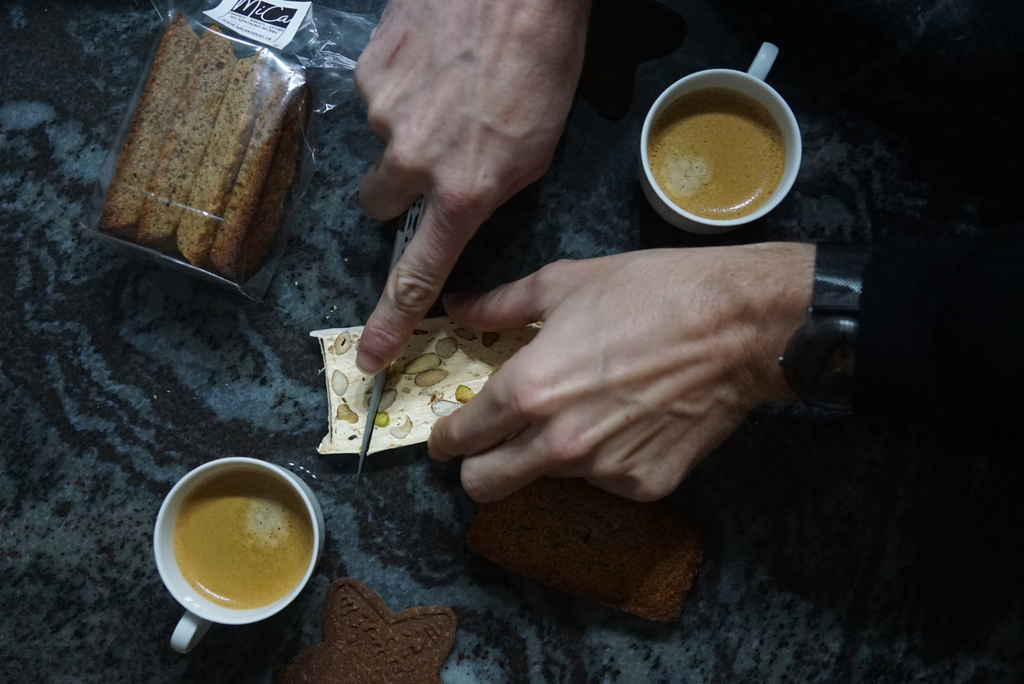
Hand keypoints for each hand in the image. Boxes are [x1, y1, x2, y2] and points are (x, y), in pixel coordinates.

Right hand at [353, 0, 591, 373]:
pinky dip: (402, 84)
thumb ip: (491, 189)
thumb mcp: (538, 148)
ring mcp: (383, 114)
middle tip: (434, 152)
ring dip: (409, 125)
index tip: (370, 355)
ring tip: (450, 83)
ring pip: (383, 141)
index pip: (417, 274)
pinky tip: (435, 57)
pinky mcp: (368, 70)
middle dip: (400, 186)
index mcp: (463, 191)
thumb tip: (460, 201)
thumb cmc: (544, 64)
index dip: (391, 321)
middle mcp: (411, 161)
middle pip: (378, 203)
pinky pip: (378, 94)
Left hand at [427, 243, 814, 501]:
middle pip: (484, 486)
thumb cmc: (651, 292)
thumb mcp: (566, 282)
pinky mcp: (644, 486)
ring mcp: (603, 472)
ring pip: (547, 480)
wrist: (740, 325)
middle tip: (495, 440)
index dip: (445, 437)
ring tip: (588, 410)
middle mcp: (557, 443)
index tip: (449, 433)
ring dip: (549, 455)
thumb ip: (501, 305)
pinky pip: (604, 482)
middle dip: (478, 466)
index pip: (460, 438)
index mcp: (527, 391)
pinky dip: (605, 459)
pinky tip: (631, 420)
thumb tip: (457, 309)